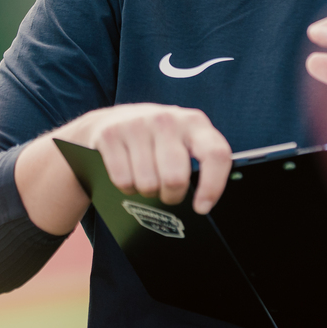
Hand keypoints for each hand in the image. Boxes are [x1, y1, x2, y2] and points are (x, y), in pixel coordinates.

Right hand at [64, 103, 232, 210]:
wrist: (113, 119)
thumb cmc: (158, 138)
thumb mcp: (183, 140)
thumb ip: (200, 162)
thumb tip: (204, 205)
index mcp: (194, 122)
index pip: (215, 154)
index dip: (212, 186)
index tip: (202, 207)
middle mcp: (167, 120)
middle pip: (175, 178)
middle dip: (172, 196)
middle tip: (169, 195)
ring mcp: (137, 124)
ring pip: (148, 184)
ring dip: (147, 191)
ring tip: (147, 180)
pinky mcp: (111, 134)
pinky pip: (123, 180)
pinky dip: (127, 188)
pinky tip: (129, 175)